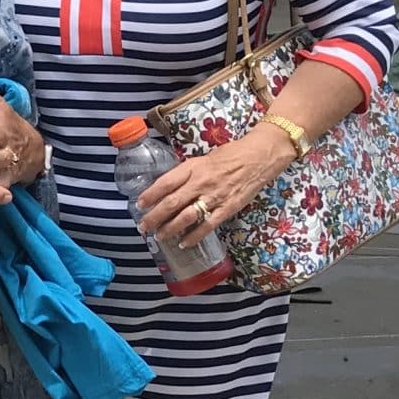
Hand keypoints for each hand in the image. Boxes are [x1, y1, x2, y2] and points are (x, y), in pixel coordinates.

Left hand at [135, 125, 297, 242]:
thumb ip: (187, 172)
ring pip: (186, 217)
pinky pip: (207, 226)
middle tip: (143, 226)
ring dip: (169, 229)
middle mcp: (200, 182)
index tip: (139, 204)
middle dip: (154, 217)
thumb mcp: (203, 158)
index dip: (150, 195)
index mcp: (193, 167)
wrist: (259, 157)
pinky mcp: (227, 208)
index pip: (165, 182)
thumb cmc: (230, 155)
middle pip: (171, 203)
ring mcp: (214, 197)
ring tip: (159, 236)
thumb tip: (169, 186)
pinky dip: (193, 237)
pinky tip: (183, 243)